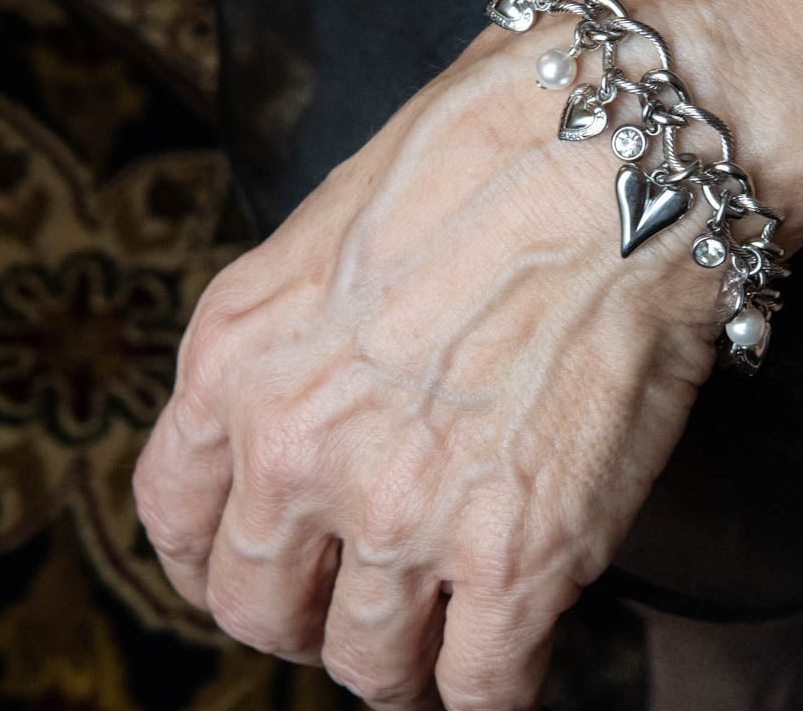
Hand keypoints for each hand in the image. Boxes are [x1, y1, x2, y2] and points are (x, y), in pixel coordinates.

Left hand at [131, 0, 802, 707]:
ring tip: (444, 647)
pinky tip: (515, 661)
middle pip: (263, 609)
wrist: (625, 150)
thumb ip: (303, 333)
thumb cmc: (500, 147)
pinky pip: (485, 686)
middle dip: (310, 619)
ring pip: (371, 663)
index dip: (221, 561)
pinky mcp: (519, 556)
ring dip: (403, 667)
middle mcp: (297, 453)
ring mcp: (405, 513)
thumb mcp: (335, 221)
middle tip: (361, 612)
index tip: (265, 570)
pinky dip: (495, 693)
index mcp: (234, 361)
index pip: (178, 519)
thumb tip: (331, 392)